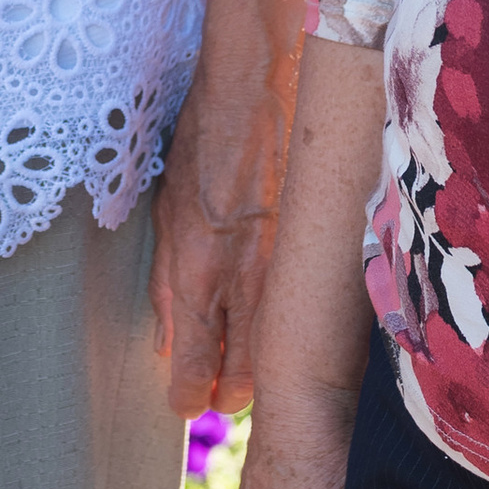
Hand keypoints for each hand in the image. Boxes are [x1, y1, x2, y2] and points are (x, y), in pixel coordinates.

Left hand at [150, 66, 293, 415]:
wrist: (259, 87)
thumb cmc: (205, 143)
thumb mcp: (165, 213)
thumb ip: (167, 285)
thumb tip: (168, 342)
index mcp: (199, 276)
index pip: (196, 372)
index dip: (190, 396)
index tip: (187, 400)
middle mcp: (247, 284)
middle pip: (247, 381)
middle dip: (232, 394)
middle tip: (222, 390)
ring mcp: (291, 270)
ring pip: (283, 356)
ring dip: (266, 366)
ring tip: (253, 362)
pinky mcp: (323, 252)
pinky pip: (309, 313)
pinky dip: (297, 325)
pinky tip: (290, 318)